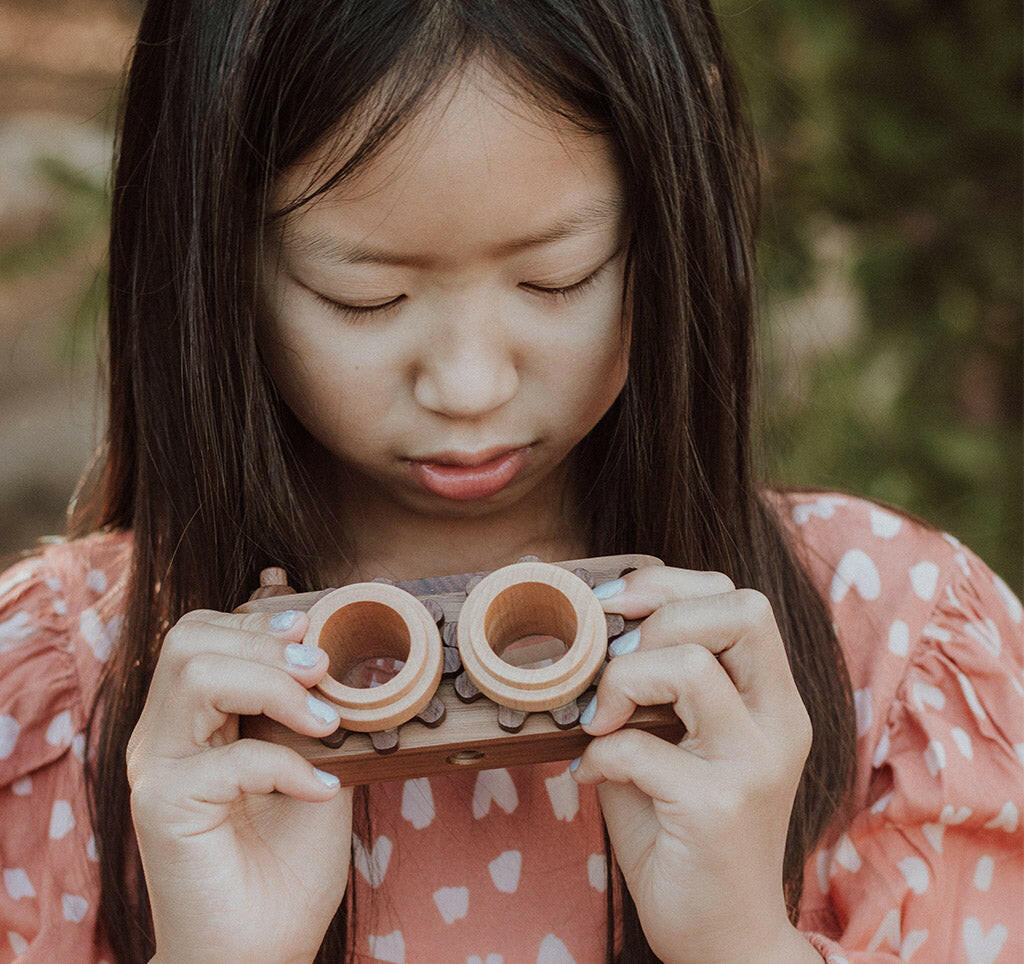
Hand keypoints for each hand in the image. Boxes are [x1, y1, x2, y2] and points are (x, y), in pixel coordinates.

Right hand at [127, 608, 353, 963]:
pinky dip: (287, 766)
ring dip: (274, 685)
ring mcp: (158, 768)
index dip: (259, 619)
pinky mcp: (163, 807)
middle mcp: (165, 734)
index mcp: (194, 719)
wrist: (262, 949)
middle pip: (189, 639)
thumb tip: (325, 643)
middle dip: (265, 640)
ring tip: (325, 722)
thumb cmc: (288, 861)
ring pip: (195, 674)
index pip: (203, 633)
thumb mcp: (316, 763)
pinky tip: (321, 789)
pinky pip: (228, 759)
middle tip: (322, 670)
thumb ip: (311, 709)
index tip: (317, 630)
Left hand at [570, 567, 814, 962]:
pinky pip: (638, 747)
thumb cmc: (682, 832)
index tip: (615, 605)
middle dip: (659, 616)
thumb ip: (654, 686)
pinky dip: (599, 755)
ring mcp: (755, 765)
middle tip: (616, 660)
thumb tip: (593, 628)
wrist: (720, 937)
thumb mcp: (675, 743)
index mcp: (772, 701)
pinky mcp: (717, 808)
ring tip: (602, 719)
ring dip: (623, 681)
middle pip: (741, 611)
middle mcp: (778, 724)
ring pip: (691, 667)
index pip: (743, 602)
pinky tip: (594, 775)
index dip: (672, 584)